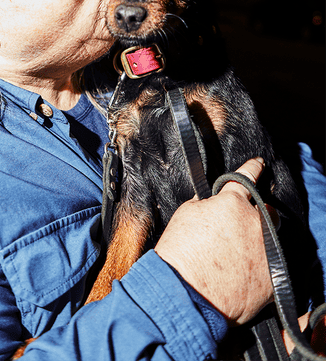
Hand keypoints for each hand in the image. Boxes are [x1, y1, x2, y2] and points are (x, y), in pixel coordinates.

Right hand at [154, 157, 272, 324]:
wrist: (186, 291)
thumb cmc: (180, 253)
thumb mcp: (186, 215)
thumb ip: (206, 204)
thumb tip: (213, 204)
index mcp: (232, 203)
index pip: (245, 177)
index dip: (252, 168)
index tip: (259, 163)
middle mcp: (256, 221)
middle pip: (266, 210)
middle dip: (255, 214)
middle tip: (235, 228)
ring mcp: (268, 249)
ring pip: (271, 238)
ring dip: (258, 240)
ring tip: (235, 254)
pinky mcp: (273, 275)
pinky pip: (270, 265)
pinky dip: (257, 266)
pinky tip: (238, 274)